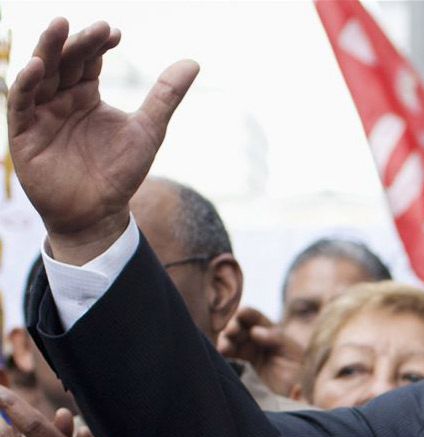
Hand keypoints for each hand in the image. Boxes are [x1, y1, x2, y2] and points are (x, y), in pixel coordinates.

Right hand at [9, 18, 198, 263]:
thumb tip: (193, 61)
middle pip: (65, 60)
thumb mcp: (148, 130)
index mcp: (86, 94)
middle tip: (97, 27)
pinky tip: (37, 67)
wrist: (99, 214)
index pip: (89, 58)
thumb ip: (165, 96)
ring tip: (60, 25)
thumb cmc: (121, 173)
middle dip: (78, 41)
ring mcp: (40, 114)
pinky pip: (20, 103)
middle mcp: (60, 98)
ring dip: (48, 49)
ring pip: (40, 74)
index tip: (116, 32)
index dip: (99, 43)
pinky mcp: (24, 133)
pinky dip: (26, 83)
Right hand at [217, 306, 304, 396]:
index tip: (241, 314)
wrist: (297, 395)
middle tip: (231, 332)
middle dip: (232, 326)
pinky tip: (220, 356)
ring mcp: (246, 353)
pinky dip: (221, 355)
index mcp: (269, 331)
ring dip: (224, 341)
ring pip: (229, 341)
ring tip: (224, 348)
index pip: (253, 316)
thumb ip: (276, 339)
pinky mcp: (240, 368)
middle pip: (237, 327)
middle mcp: (255, 340)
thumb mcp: (293, 352)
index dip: (246, 313)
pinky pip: (227, 358)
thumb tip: (254, 332)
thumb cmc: (300, 371)